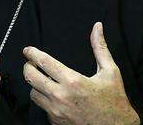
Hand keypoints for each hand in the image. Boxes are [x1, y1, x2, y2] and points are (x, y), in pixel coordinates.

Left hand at [23, 22, 138, 124]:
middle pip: (31, 77)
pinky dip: (44, 99)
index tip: (27, 50)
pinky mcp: (56, 122)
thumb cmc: (114, 100)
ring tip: (42, 79)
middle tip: (30, 63)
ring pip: (33, 93)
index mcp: (73, 81)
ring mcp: (57, 111)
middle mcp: (61, 96)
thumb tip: (97, 27)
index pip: (44, 62)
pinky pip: (42, 108)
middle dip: (27, 67)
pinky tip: (52, 95)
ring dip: (35, 84)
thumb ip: (100, 48)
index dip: (32, 53)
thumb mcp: (110, 71)